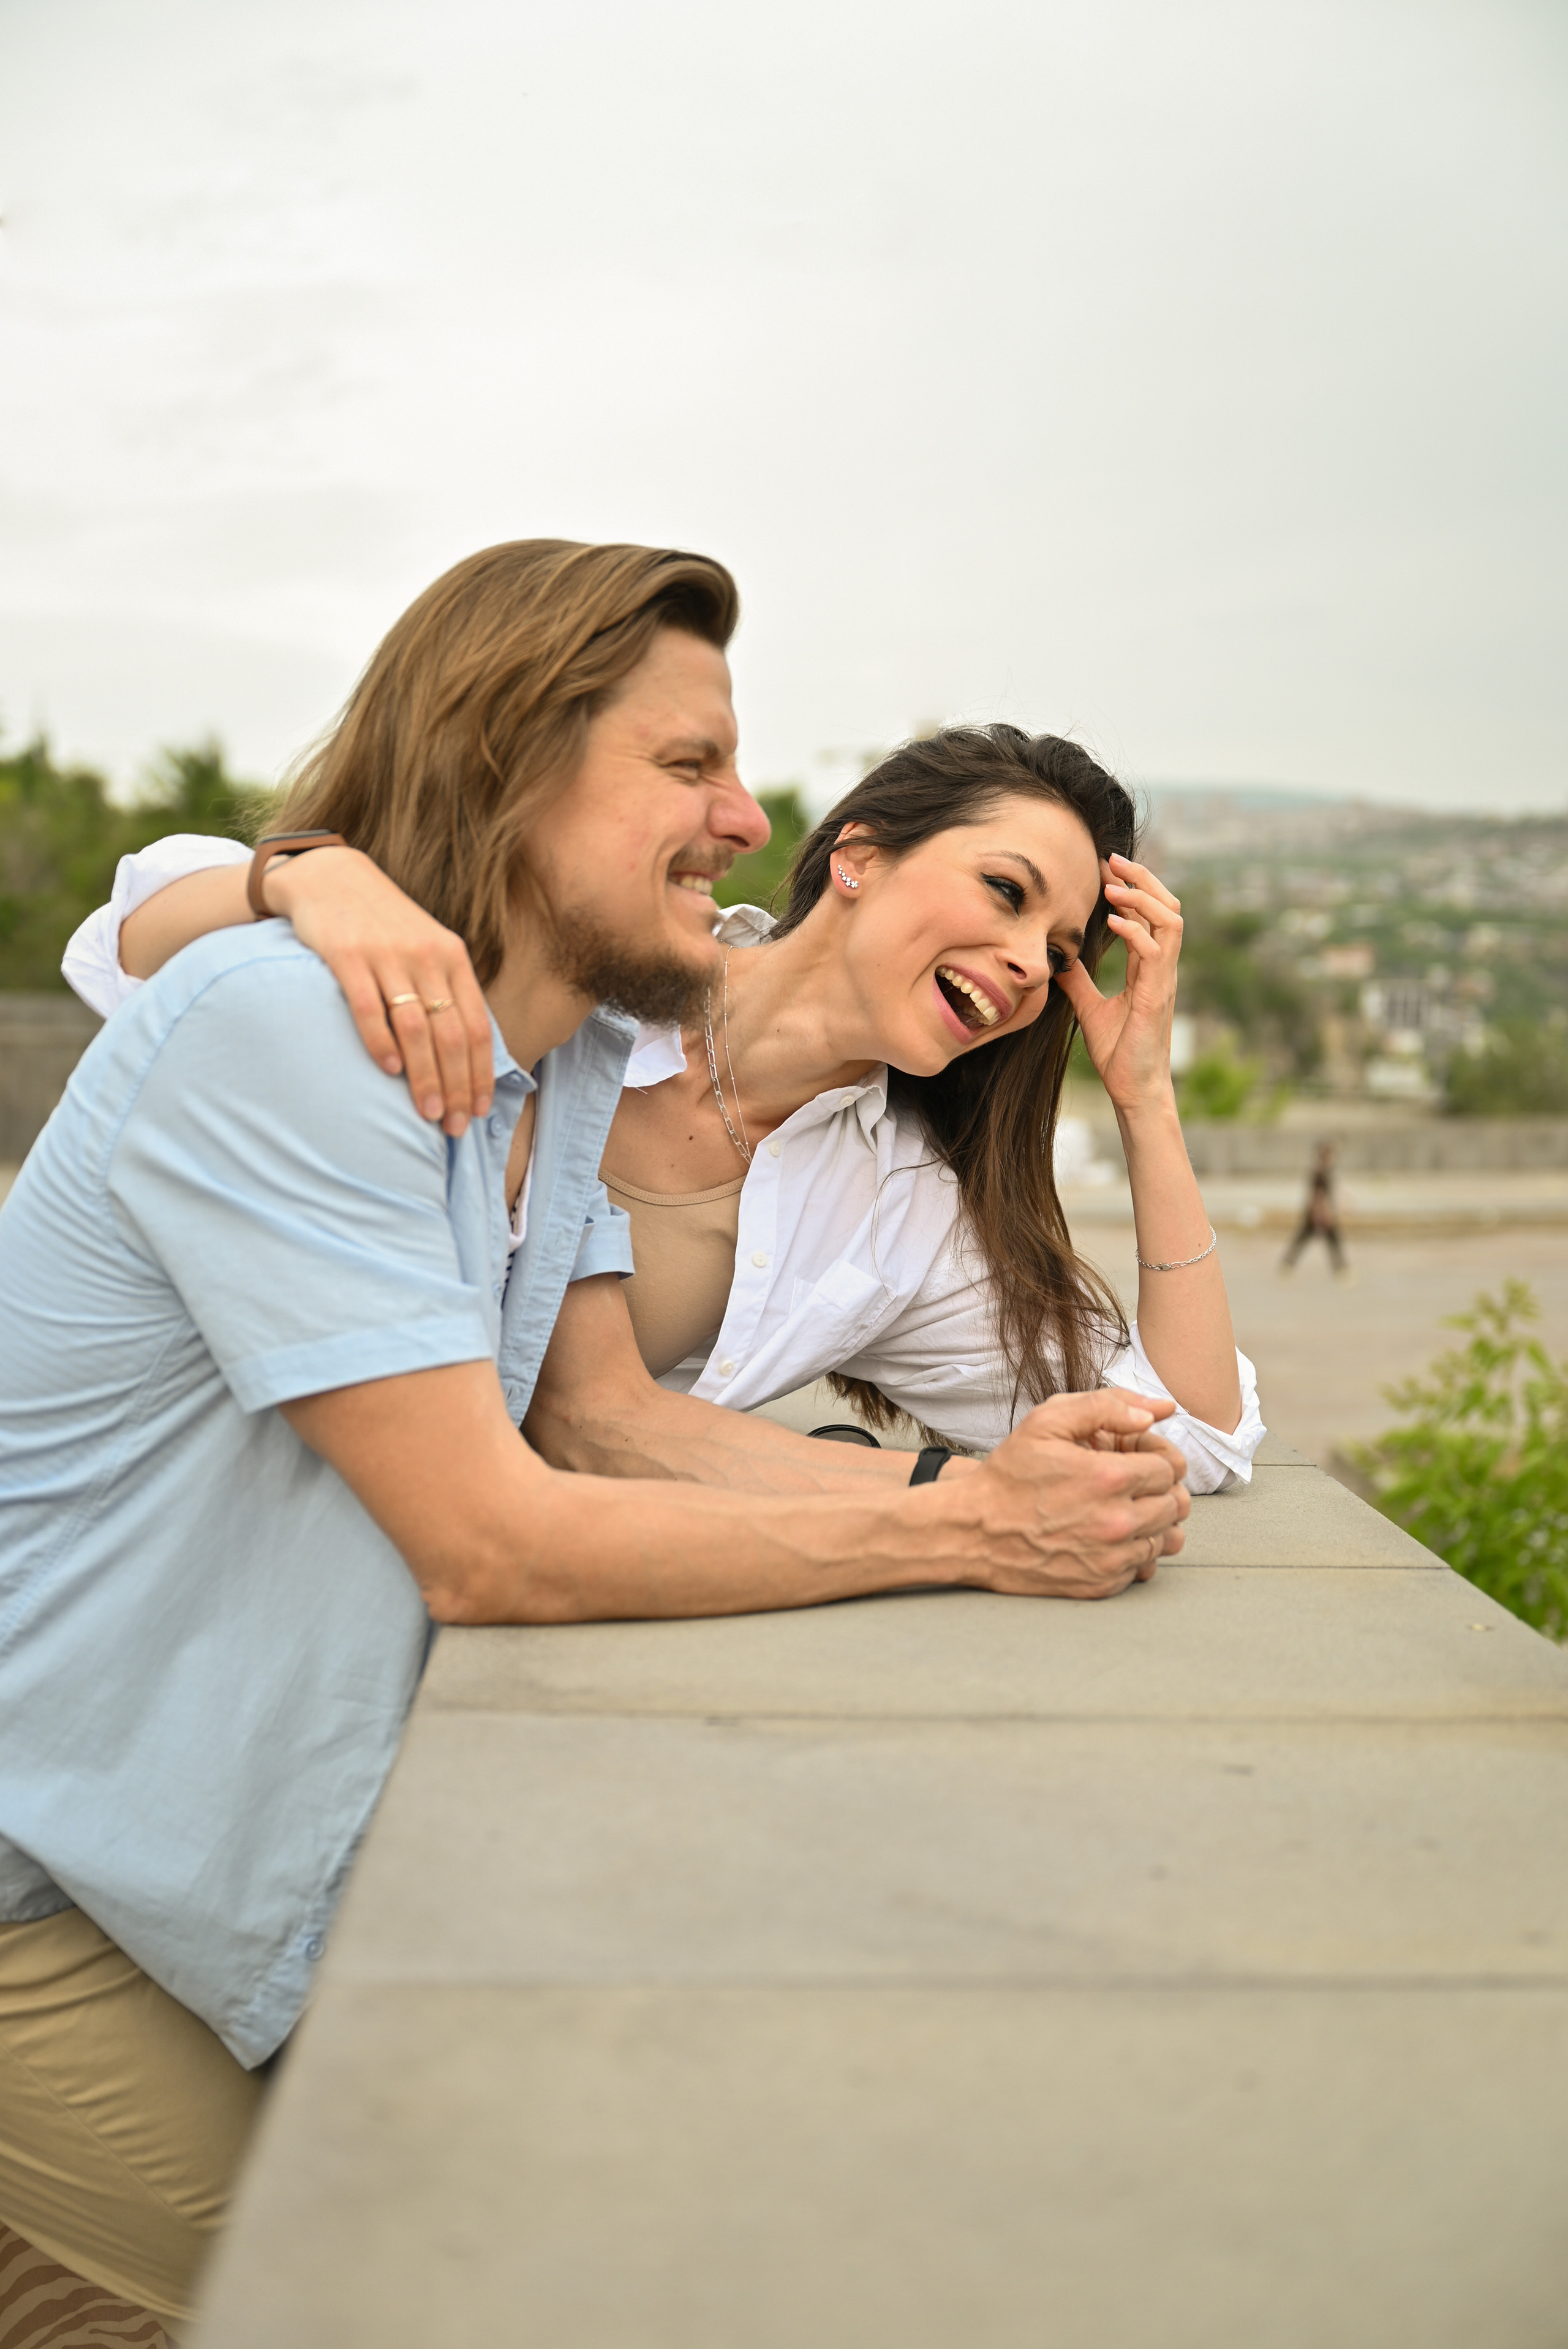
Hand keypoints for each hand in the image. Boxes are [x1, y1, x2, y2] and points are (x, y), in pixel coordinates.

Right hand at [262, 848, 493, 1135]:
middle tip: (454, 1127)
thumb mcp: (426, 948)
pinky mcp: (347, 954)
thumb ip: (446, 991)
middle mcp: (426, 956)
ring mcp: (387, 955)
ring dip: (425, 1077)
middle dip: (456, 1087)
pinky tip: (390, 1070)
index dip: (480, 1074)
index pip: (477, 1027)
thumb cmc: (383, 923)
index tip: (478, 1111)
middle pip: (451, 1035)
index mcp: (452, 958)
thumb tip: (465, 1053)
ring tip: (427, 1113)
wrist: (330, 875)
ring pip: (416, 1029)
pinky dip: (382, 1043)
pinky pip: (369, 1007)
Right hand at [968, 1388, 1189, 1598]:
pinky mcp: (1102, 1585)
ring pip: (1167, 1538)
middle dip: (1157, 1488)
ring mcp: (1111, 1559)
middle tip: (1130, 1481)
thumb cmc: (1009, 1476)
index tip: (1132, 1457)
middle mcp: (1117, 1522)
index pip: (1171, 1468)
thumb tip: (1156, 1411)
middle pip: (1176, 1504)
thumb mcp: (1047, 1421)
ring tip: (1122, 1508)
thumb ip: (1107, 1406)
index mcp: (1110, 1479)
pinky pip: (1144, 1566)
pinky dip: (1135, 1550)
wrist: (972, 1532)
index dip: (1153, 1457)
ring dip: (1152, 1520)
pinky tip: (1107, 1535)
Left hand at [1057, 852, 1182, 1119]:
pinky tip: (1112, 924)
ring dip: (1142, 898)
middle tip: (1111, 861)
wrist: (1133, 1090)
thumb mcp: (1090, 1009)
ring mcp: (1163, 980)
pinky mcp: (1156, 996)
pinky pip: (1154, 953)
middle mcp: (1162, 968)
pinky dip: (1135, 932)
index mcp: (1149, 968)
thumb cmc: (1119, 1054)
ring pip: (1171, 922)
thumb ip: (1079, 983)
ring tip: (1113, 888)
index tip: (1105, 870)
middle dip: (1143, 879)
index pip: (1150, 915)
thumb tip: (1058, 962)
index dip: (1132, 888)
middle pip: (1169, 907)